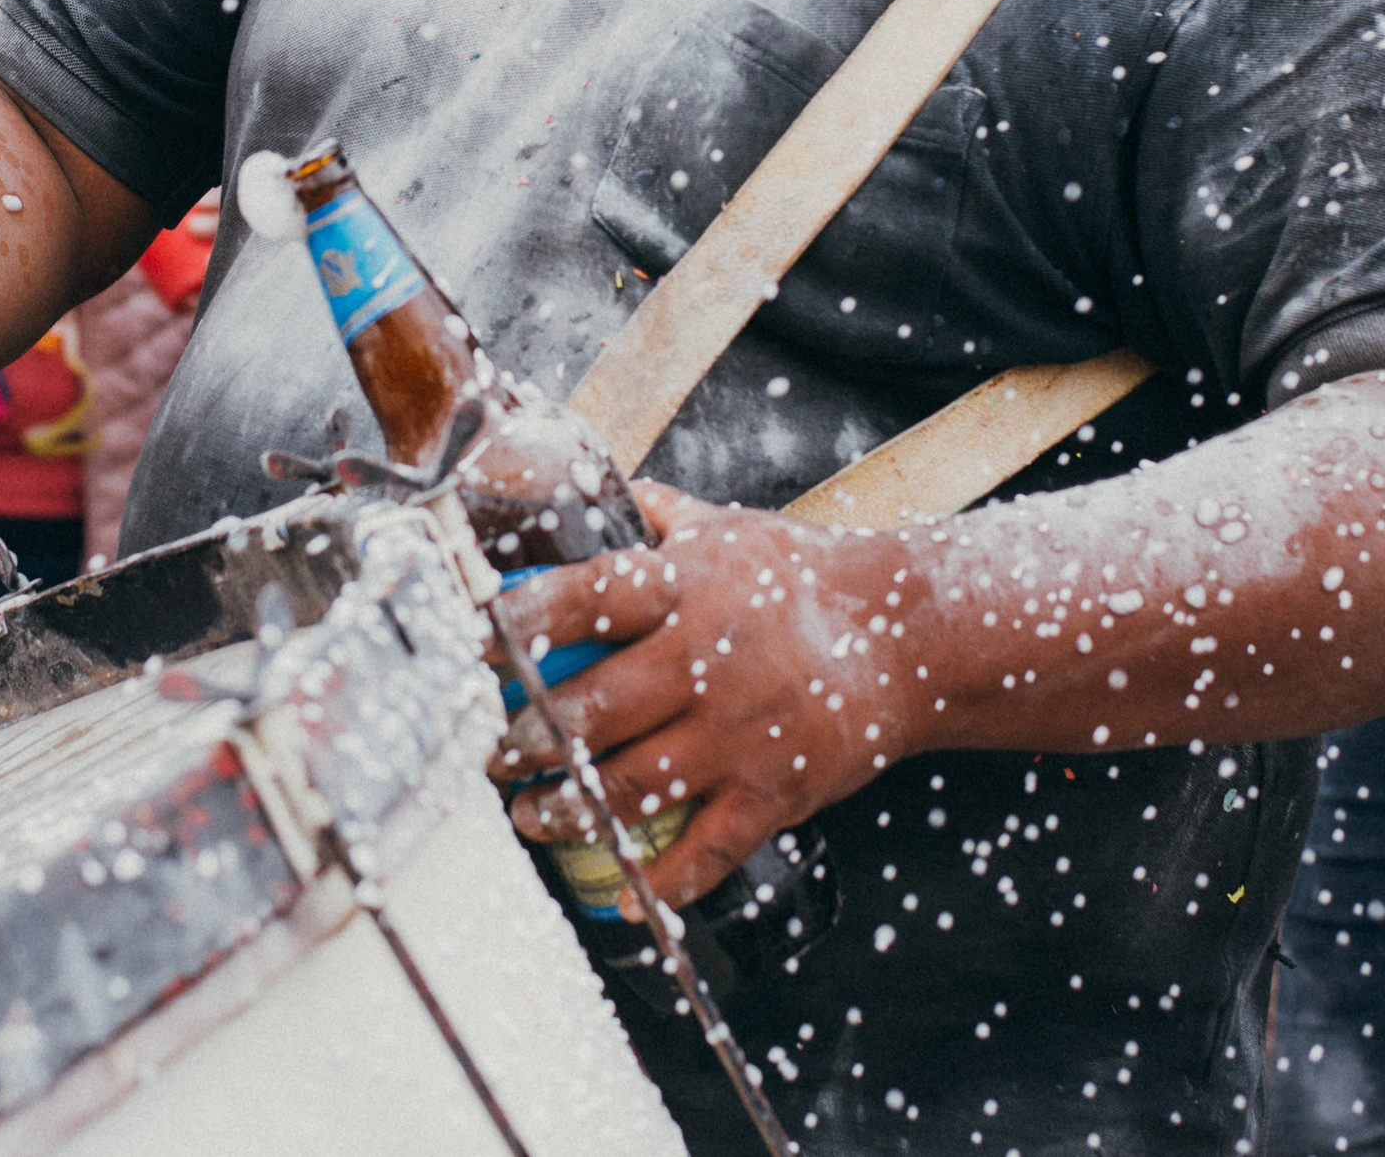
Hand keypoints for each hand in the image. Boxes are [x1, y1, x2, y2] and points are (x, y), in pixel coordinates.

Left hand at [487, 482, 925, 909]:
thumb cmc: (803, 578)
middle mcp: (704, 661)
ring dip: (570, 808)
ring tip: (531, 815)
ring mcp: (738, 733)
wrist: (910, 637)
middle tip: (492, 754)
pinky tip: (624, 895)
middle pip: (593, 709)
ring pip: (634, 783)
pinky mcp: (774, 791)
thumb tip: (590, 489)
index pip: (585, 601)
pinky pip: (708, 848)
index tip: (475, 647)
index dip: (522, 626)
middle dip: (528, 740)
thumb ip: (654, 515)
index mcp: (682, 589)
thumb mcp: (726, 528)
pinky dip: (663, 880)